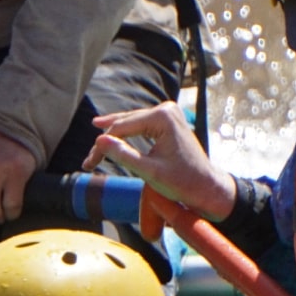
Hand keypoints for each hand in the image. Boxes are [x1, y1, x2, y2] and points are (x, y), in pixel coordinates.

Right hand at [86, 103, 236, 220]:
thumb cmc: (183, 182)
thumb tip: (98, 140)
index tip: (89, 165)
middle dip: (106, 143)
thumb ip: (124, 155)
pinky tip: (110, 133)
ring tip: (94, 150)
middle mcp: (166, 109)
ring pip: (131, 123)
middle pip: (124, 124)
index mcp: (162, 117)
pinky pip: (141, 125)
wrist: (207, 187)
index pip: (121, 128)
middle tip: (88, 161)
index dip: (102, 147)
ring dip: (113, 138)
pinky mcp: (169, 120)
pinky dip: (126, 134)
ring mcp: (168, 113)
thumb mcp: (149, 172)